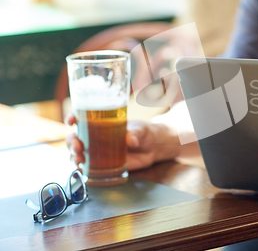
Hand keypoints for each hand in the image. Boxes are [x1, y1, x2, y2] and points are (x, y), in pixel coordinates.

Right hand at [65, 113, 180, 170]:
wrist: (153, 148)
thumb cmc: (145, 133)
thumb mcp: (141, 130)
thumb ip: (135, 134)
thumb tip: (131, 140)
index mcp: (101, 123)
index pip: (82, 118)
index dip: (73, 118)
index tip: (72, 119)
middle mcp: (95, 137)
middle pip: (75, 138)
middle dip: (71, 142)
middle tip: (78, 146)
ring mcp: (98, 152)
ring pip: (78, 154)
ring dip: (73, 157)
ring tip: (79, 160)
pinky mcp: (103, 165)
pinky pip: (88, 168)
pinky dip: (81, 170)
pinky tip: (81, 172)